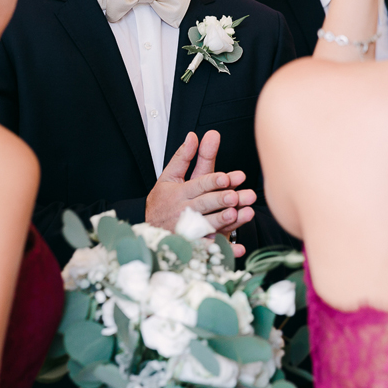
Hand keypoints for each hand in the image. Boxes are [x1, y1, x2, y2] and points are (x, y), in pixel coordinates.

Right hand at [145, 131, 255, 256]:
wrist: (149, 230)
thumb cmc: (163, 201)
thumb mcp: (169, 177)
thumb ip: (184, 157)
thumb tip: (194, 135)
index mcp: (179, 193)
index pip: (198, 184)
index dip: (213, 181)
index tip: (229, 177)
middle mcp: (184, 211)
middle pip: (204, 205)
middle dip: (220, 200)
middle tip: (236, 196)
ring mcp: (188, 231)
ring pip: (207, 226)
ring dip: (222, 221)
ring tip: (237, 214)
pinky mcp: (194, 247)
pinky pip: (209, 250)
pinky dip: (224, 251)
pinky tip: (238, 249)